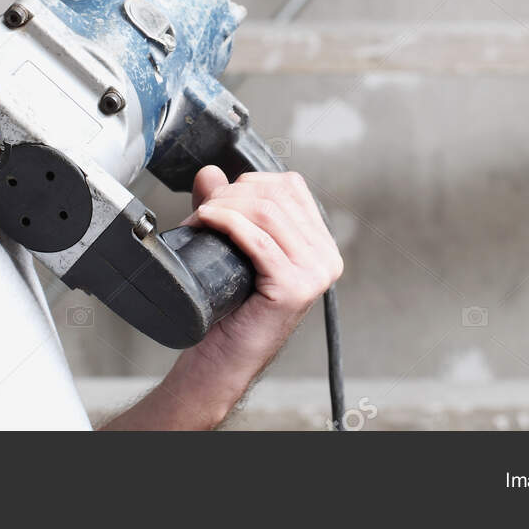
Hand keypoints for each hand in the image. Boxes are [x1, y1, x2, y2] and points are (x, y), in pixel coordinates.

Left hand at [174, 166, 342, 385]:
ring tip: (202, 217)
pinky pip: (258, 241)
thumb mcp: (232, 245)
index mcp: (320, 243)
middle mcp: (326, 256)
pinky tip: (207, 221)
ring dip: (226, 207)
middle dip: (232, 194)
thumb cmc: (230, 306)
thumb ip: (226, 206)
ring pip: (267, 213)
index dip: (249, 182)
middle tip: (203, 209)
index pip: (290, 186)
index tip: (219, 197)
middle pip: (276, 196)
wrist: (223, 357)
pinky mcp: (295, 288)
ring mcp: (315, 273)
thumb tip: (210, 171)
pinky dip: (228, 223)